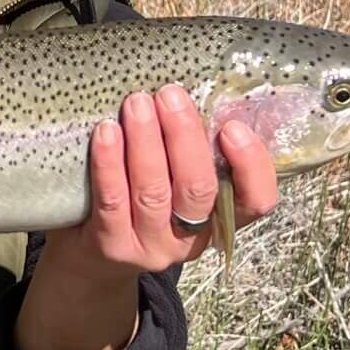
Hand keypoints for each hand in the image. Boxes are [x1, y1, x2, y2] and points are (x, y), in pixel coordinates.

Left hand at [14, 86, 281, 349]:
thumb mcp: (179, 183)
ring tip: (137, 102)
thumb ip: (194, 151)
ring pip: (153, 192)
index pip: (257, 202)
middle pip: (197, 190)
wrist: (92, 260)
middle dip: (184, 137)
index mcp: (221, 219)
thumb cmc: (143, 201)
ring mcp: (152, 247)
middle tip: (170, 95)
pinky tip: (106, 131)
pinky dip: (110, 162)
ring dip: (146, 141)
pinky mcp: (112, 247)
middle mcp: (191, 239)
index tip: (232, 127)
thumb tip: (202, 89)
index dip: (251, 166)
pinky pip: (112, 199)